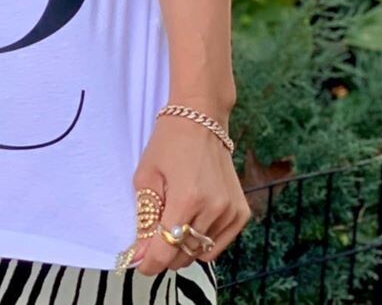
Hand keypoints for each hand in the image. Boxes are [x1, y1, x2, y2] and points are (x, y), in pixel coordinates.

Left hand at [126, 110, 249, 276]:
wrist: (201, 118)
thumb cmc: (168, 143)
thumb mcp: (146, 176)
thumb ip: (144, 218)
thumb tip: (141, 255)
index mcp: (187, 198)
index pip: (166, 250)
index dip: (150, 262)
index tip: (140, 262)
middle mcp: (213, 208)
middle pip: (184, 256)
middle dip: (165, 253)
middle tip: (154, 237)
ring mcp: (231, 212)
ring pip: (202, 253)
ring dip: (184, 247)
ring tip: (175, 221)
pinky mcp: (241, 212)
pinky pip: (219, 244)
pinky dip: (204, 241)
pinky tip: (195, 219)